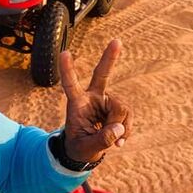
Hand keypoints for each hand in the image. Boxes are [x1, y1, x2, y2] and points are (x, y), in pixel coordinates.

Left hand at [59, 40, 132, 162]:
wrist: (85, 151)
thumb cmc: (79, 147)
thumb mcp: (86, 148)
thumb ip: (102, 140)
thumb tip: (118, 129)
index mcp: (76, 103)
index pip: (70, 84)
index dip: (68, 70)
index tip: (64, 53)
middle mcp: (91, 97)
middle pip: (101, 75)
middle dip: (109, 58)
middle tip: (117, 41)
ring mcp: (105, 101)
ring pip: (121, 108)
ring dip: (121, 126)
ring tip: (115, 141)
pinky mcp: (116, 108)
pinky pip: (128, 116)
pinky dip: (127, 129)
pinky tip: (121, 140)